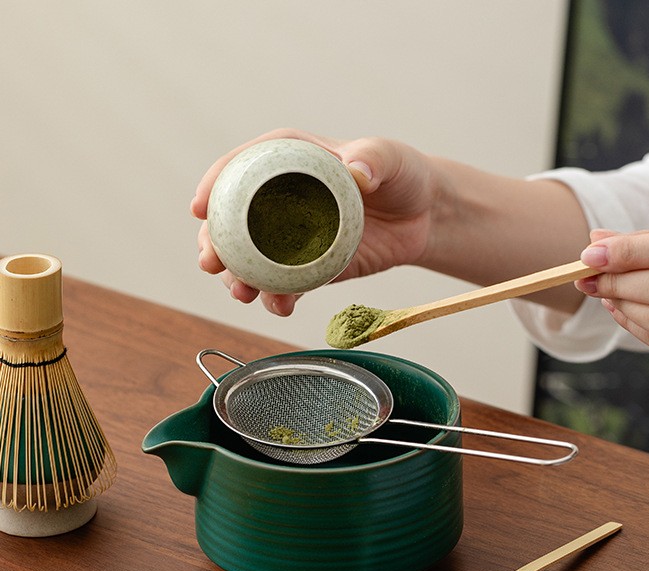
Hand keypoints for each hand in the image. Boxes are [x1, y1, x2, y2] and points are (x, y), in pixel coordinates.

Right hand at [190, 128, 435, 315]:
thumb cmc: (402, 175)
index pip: (239, 168)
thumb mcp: (388, 158)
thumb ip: (373, 159)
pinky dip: (277, 298)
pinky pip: (285, 285)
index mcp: (289, 161)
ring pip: (252, 259)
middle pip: (232, 221)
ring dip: (238, 278)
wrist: (422, 217)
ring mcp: (292, 237)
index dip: (213, 185)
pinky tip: (278, 307)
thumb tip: (357, 173)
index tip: (198, 208)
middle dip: (213, 243)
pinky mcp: (311, 268)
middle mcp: (282, 199)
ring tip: (242, 293)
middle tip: (211, 264)